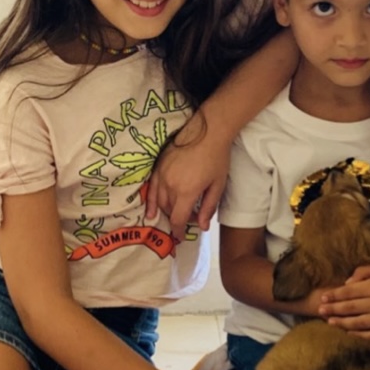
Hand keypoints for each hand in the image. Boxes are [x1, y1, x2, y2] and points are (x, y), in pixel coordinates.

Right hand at [146, 112, 231, 240]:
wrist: (207, 132)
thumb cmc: (217, 158)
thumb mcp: (217, 185)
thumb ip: (208, 207)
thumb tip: (201, 227)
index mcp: (186, 192)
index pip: (178, 219)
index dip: (178, 230)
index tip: (180, 237)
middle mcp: (170, 185)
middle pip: (169, 210)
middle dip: (177, 218)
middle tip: (190, 217)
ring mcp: (162, 175)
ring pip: (159, 201)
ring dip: (166, 210)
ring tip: (174, 212)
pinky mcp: (158, 166)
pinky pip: (151, 188)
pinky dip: (151, 200)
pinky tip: (151, 210)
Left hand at [317, 262, 369, 340]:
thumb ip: (362, 272)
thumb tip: (346, 283)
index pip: (349, 292)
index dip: (334, 295)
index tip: (322, 298)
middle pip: (351, 308)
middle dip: (333, 309)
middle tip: (319, 311)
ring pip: (360, 323)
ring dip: (343, 323)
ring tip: (330, 322)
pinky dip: (361, 335)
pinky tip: (349, 333)